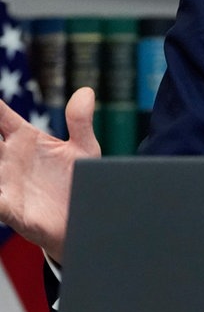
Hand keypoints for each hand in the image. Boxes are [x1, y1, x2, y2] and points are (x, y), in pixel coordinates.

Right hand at [0, 86, 100, 261]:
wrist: (86, 219)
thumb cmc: (80, 182)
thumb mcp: (84, 149)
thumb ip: (80, 121)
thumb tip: (86, 91)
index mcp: (24, 139)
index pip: (0, 116)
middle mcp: (9, 159)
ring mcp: (6, 183)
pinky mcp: (11, 209)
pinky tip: (0, 192)